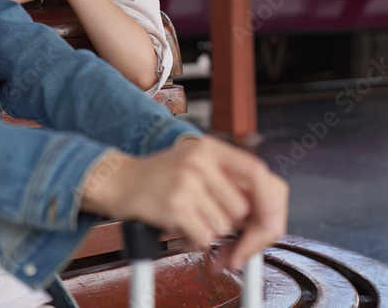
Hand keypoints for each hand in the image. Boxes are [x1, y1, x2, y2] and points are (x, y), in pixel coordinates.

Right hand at [80, 136, 288, 268]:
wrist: (118, 181)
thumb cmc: (158, 175)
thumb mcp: (194, 161)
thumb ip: (226, 175)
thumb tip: (262, 204)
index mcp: (208, 148)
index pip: (257, 172)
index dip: (268, 200)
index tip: (270, 219)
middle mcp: (199, 161)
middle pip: (241, 208)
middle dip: (231, 223)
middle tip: (212, 220)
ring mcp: (186, 183)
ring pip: (223, 225)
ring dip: (209, 230)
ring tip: (189, 217)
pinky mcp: (174, 206)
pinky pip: (203, 237)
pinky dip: (194, 240)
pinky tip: (180, 226)